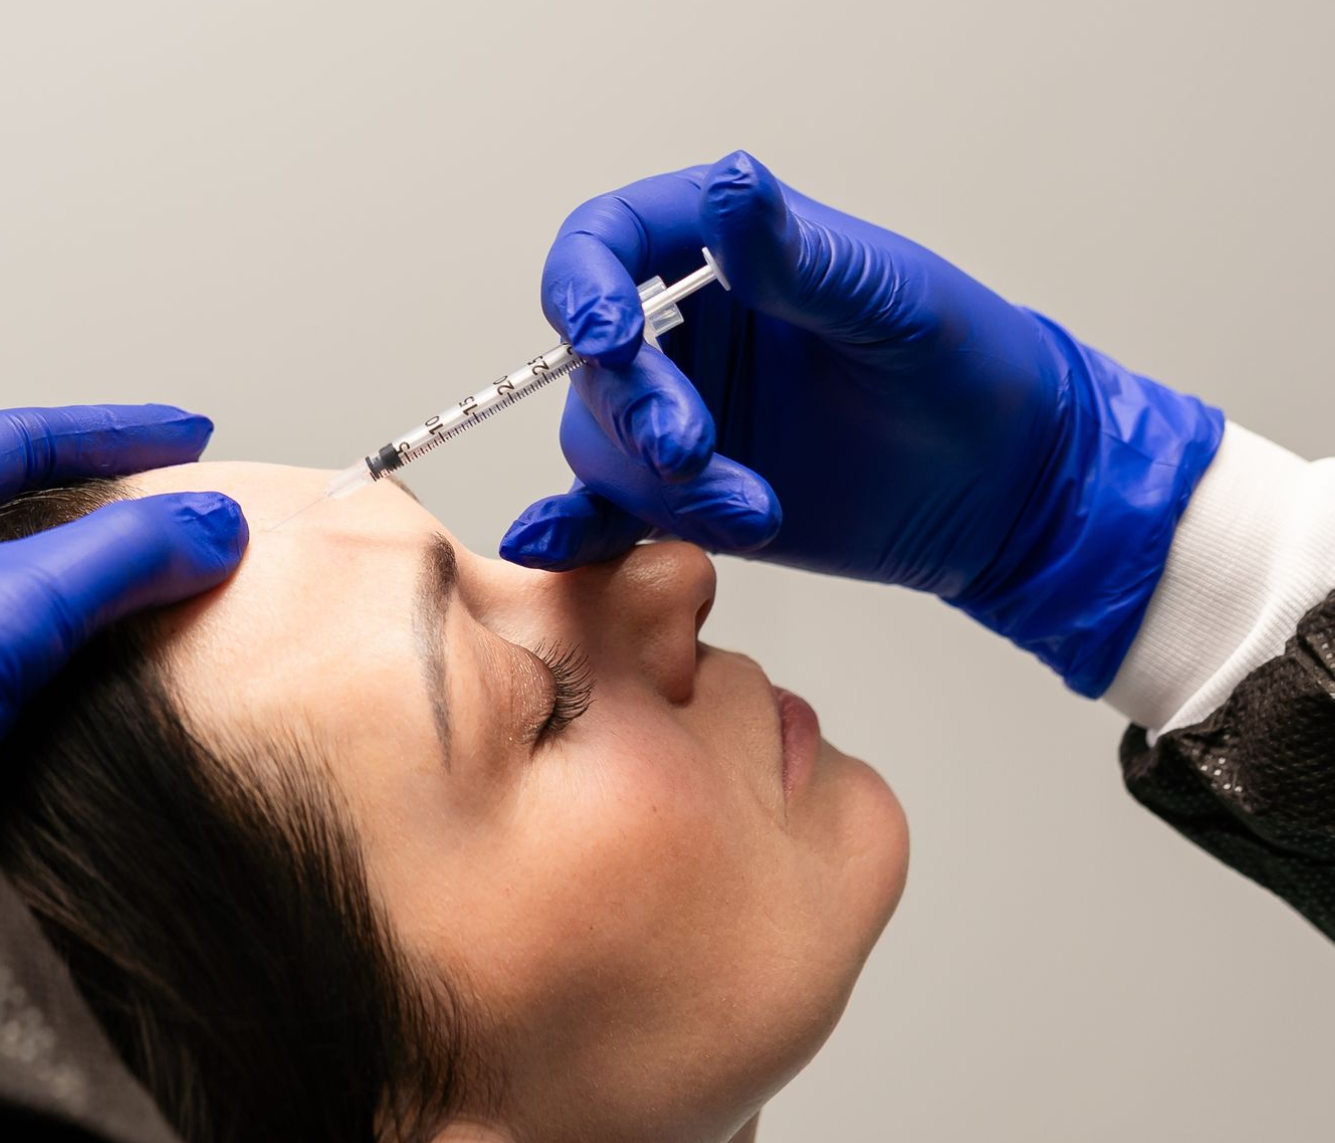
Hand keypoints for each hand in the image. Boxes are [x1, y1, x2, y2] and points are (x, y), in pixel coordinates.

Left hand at [0, 405, 244, 928]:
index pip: (5, 446)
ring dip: (14, 603)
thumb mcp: (12, 611)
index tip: (187, 436)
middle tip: (145, 521)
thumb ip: (123, 557)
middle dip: (62, 518)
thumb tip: (215, 524)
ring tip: (89, 615)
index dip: (112, 435)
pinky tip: (5, 714)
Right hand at [502, 150, 1221, 693]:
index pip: (608, 243)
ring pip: (605, 448)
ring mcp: (679, 418)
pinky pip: (603, 515)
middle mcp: (683, 333)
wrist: (1005, 486)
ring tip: (754, 511)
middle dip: (638, 412)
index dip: (584, 285)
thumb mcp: (891, 304)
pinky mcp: (683, 501)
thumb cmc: (967, 370)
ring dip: (661, 488)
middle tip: (696, 451)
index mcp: (722, 253)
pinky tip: (548, 541)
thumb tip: (729, 189)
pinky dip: (573, 531)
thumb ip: (799, 259)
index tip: (608, 334)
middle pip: (596, 365)